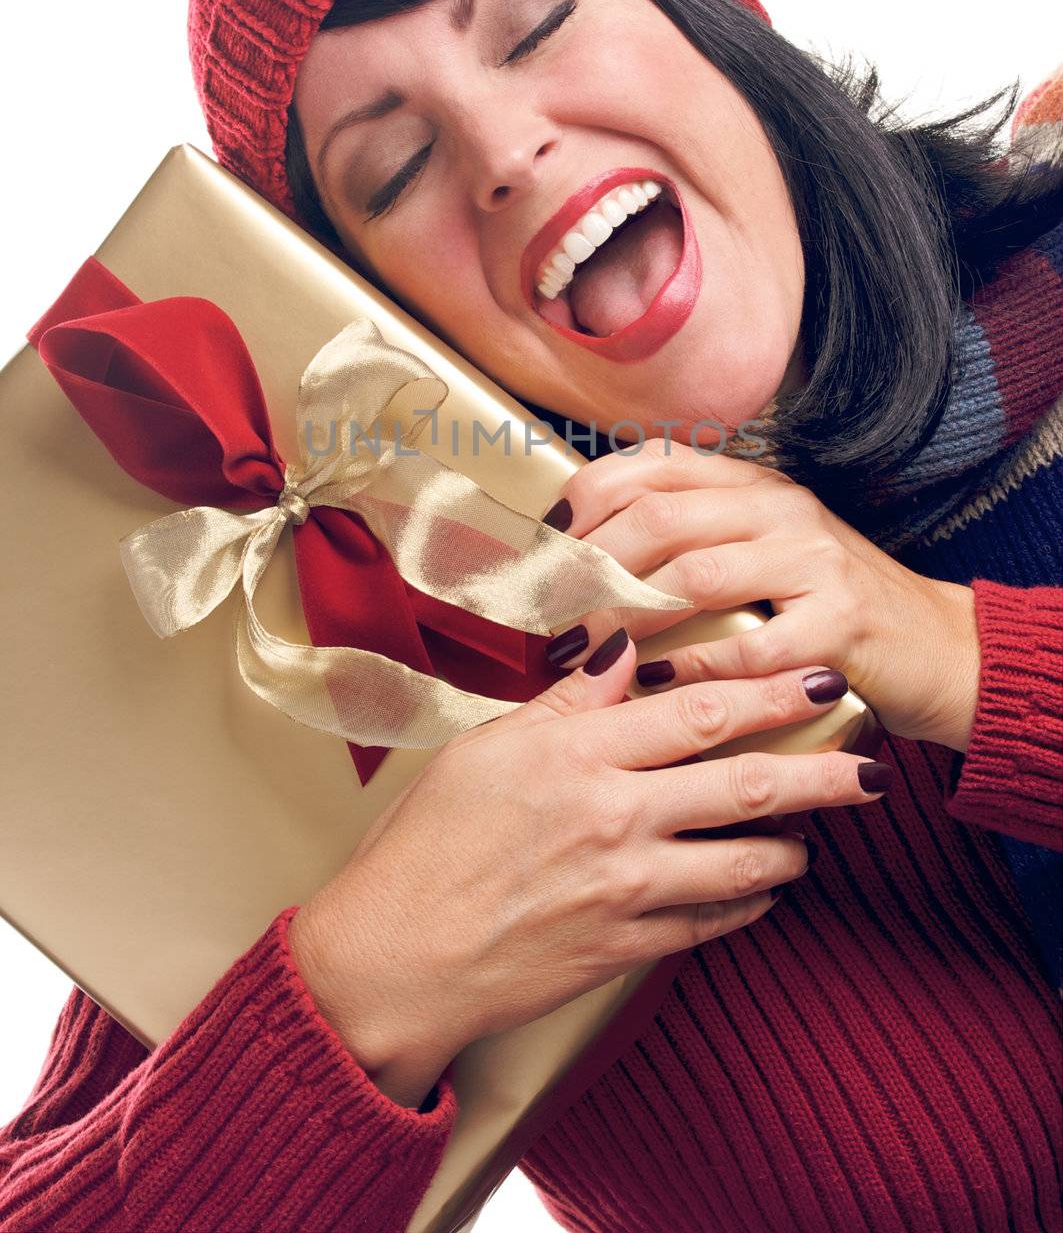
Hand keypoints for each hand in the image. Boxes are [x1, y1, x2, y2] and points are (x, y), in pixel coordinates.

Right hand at [288, 631, 890, 1106]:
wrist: (395, 958)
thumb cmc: (425, 844)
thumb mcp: (486, 748)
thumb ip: (566, 701)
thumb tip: (623, 649)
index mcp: (577, 752)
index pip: (697, 709)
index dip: (770, 691)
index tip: (821, 678)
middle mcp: (614, 816)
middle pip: (743, 782)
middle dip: (820, 770)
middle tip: (869, 762)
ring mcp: (626, 888)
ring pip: (744, 861)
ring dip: (792, 844)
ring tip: (816, 831)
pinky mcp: (626, 948)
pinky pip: (712, 925)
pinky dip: (748, 905)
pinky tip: (762, 891)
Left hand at [541, 440, 980, 752]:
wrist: (938, 647)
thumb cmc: (827, 609)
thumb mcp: (760, 553)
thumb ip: (688, 542)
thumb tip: (578, 559)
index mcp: (752, 484)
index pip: (650, 466)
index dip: (583, 502)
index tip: (541, 548)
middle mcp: (781, 508)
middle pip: (657, 518)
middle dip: (588, 569)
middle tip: (546, 617)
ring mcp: (815, 560)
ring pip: (694, 575)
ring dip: (625, 619)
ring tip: (581, 652)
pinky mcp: (842, 624)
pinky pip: (748, 647)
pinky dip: (693, 667)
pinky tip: (655, 681)